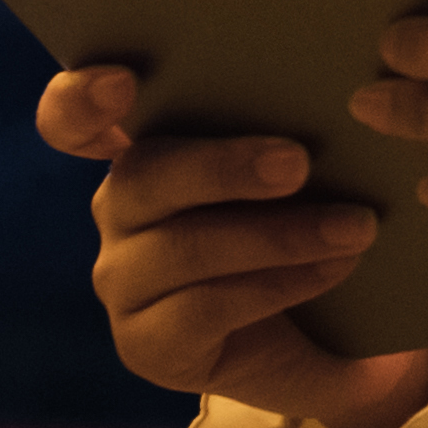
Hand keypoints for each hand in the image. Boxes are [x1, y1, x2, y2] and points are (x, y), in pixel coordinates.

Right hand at [41, 63, 427, 427]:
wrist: (335, 339)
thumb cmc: (313, 227)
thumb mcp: (304, 173)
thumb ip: (290, 127)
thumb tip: (337, 91)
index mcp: (145, 143)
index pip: (73, 118)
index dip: (80, 98)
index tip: (122, 83)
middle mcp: (118, 207)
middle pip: (141, 175)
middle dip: (222, 167)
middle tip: (299, 163)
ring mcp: (123, 279)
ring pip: (182, 247)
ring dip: (276, 235)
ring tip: (353, 227)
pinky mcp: (145, 344)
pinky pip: (203, 308)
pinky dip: (277, 286)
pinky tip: (331, 271)